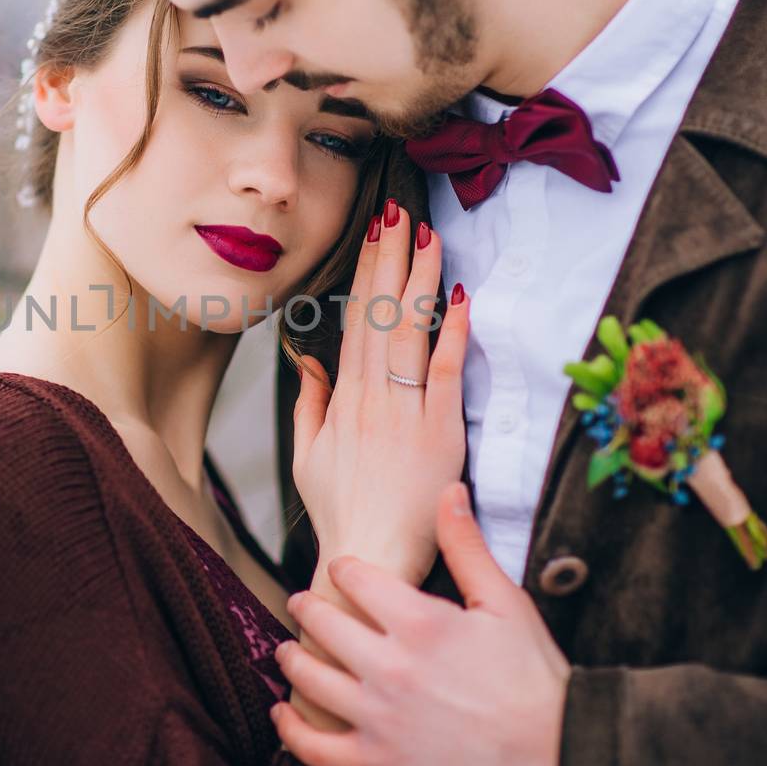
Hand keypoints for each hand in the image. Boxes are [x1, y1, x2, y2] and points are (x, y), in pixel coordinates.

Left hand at [272, 484, 570, 765]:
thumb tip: (448, 492)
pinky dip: (290, 729)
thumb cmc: (535, 676)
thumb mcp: (505, 601)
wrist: (558, 753)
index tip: (343, 570)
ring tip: (286, 651)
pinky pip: (314, 747)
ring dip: (290, 659)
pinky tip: (282, 714)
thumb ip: (466, 546)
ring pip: (309, 679)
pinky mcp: (378, 763)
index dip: (344, 569)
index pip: (355, 578)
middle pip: (323, 623)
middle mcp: (391, 667)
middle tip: (302, 602)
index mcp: (420, 621)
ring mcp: (380, 718)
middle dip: (308, 606)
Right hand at [291, 200, 469, 585]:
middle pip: (379, 312)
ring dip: (419, 278)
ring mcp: (405, 411)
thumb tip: (308, 358)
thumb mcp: (306, 456)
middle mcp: (371, 396)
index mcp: (341, 398)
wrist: (368, 556)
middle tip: (398, 209)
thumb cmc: (340, 513)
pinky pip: (444, 372)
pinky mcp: (439, 432)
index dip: (366, 271)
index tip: (375, 231)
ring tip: (426, 233)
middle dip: (390, 256)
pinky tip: (460, 296)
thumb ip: (309, 403)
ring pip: (409, 330)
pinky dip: (453, 331)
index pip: (354, 318)